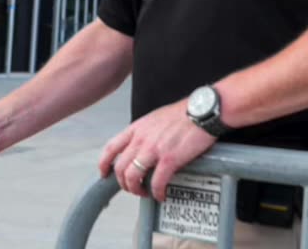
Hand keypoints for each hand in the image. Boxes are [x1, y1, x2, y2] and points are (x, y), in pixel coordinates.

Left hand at [97, 100, 216, 201]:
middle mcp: (141, 139)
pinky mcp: (169, 159)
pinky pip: (156, 182)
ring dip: (136, 189)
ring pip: (133, 176)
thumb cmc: (183, 114)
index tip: (104, 173)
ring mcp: (154, 149)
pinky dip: (157, 193)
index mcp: (137, 128)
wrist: (202, 111)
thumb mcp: (155, 118)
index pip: (111, 147)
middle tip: (132, 188)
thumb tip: (143, 147)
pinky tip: (161, 195)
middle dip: (123, 183)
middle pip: (120, 167)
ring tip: (145, 193)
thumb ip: (145, 132)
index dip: (104, 163)